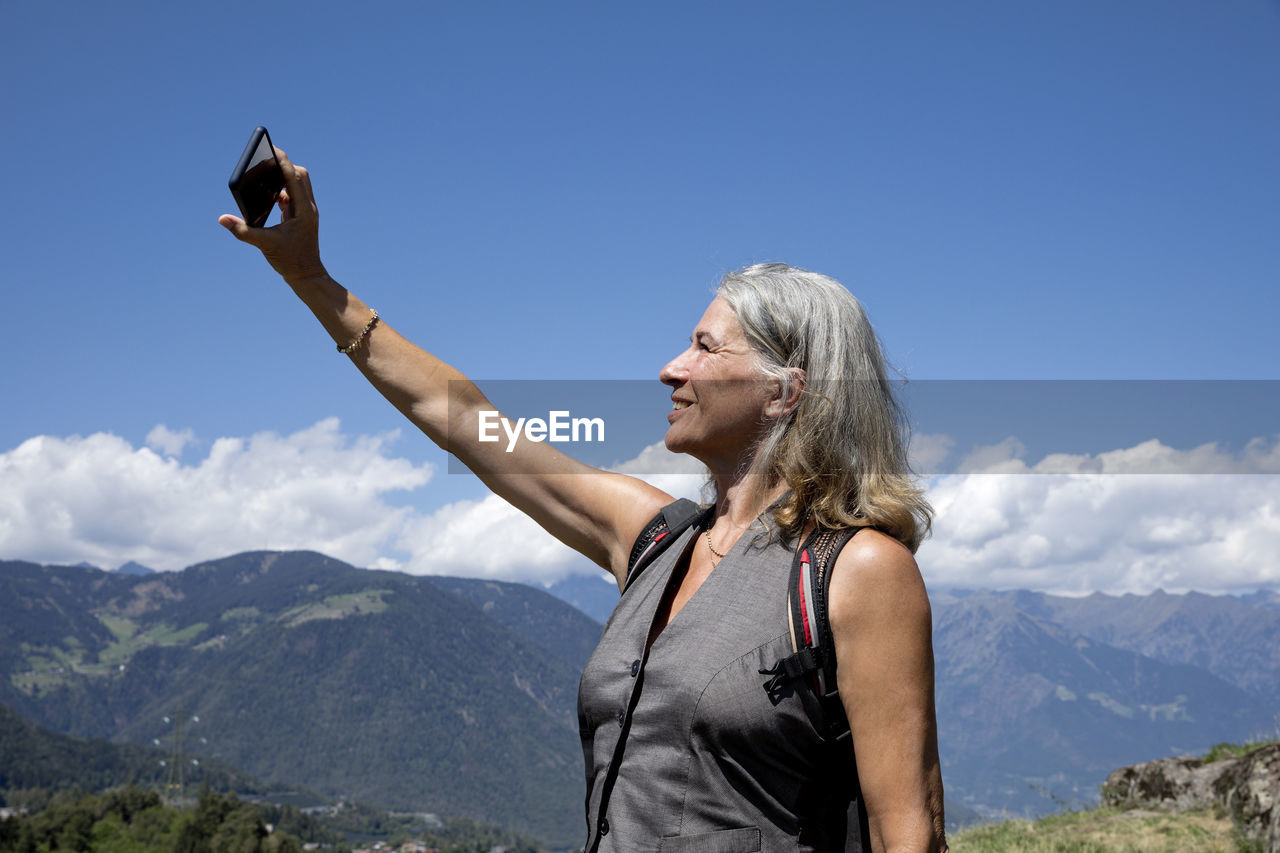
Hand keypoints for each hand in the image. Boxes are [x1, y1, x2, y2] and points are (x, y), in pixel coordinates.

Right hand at [218, 147, 328, 285]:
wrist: (307, 276)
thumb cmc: (291, 261)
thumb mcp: (265, 244)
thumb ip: (242, 231)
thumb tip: (222, 219)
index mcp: (303, 211)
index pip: (294, 178)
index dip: (283, 161)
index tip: (272, 148)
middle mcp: (308, 208)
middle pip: (300, 175)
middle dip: (285, 166)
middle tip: (267, 159)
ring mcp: (306, 212)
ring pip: (299, 185)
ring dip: (285, 177)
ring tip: (267, 175)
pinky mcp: (302, 217)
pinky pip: (295, 196)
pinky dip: (284, 191)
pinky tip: (272, 198)